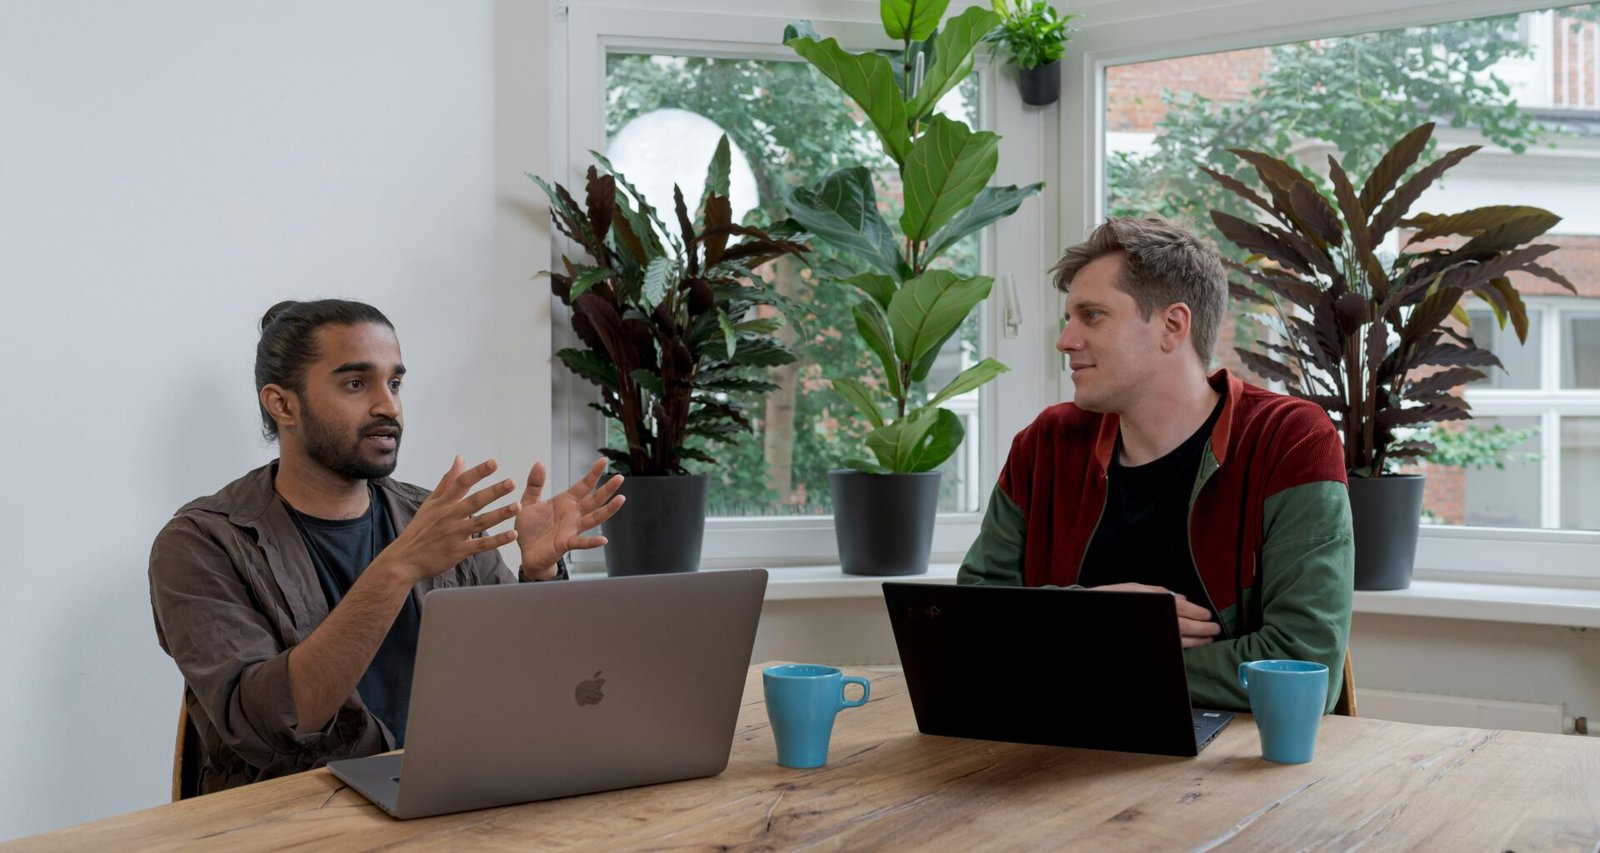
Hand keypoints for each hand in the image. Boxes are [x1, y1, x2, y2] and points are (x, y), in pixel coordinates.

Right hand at [381, 456, 519, 584]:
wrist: (405, 559)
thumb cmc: (420, 529)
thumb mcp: (430, 503)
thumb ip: (448, 481)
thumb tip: (460, 459)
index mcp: (442, 503)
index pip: (461, 483)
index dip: (478, 472)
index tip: (494, 463)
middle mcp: (449, 517)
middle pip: (474, 501)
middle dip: (493, 492)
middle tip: (511, 482)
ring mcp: (454, 534)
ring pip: (480, 522)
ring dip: (500, 514)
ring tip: (517, 506)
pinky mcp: (458, 551)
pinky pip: (480, 545)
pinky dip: (496, 541)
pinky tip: (512, 534)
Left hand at [515, 457, 625, 577]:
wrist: (526, 552)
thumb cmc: (530, 528)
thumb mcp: (528, 502)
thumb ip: (535, 484)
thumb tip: (540, 463)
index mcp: (566, 501)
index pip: (583, 485)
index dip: (593, 473)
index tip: (604, 460)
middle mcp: (573, 514)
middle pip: (594, 499)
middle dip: (607, 489)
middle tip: (620, 477)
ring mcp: (572, 528)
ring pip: (594, 518)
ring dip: (608, 510)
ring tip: (621, 499)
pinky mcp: (566, 543)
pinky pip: (581, 542)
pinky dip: (592, 542)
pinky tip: (603, 540)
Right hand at [1090, 582, 1221, 647]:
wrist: (1094, 610)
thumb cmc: (1114, 598)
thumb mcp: (1136, 589)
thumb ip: (1160, 593)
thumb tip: (1182, 598)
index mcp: (1154, 604)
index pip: (1182, 610)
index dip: (1197, 613)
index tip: (1207, 616)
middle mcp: (1155, 619)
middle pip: (1184, 627)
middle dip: (1202, 629)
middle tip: (1215, 630)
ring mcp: (1152, 632)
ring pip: (1180, 639)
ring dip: (1196, 640)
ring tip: (1207, 639)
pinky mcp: (1149, 642)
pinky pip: (1170, 644)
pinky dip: (1183, 645)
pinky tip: (1189, 644)